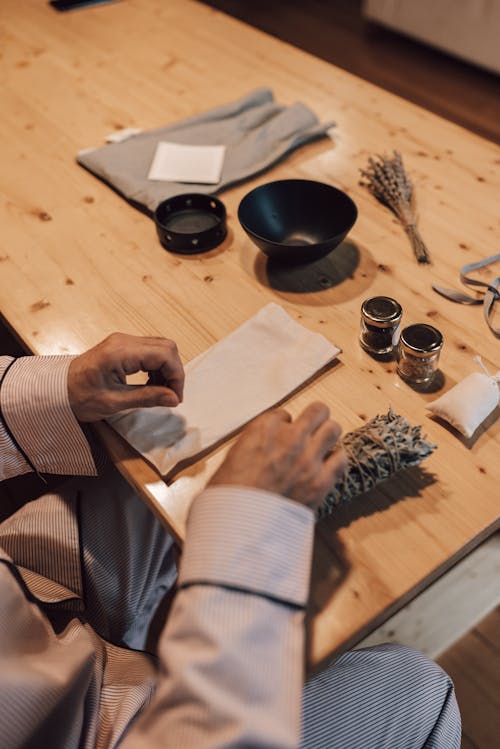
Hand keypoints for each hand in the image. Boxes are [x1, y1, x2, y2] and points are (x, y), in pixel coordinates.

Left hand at [68, 333, 184, 421]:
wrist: (55, 389)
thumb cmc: (78, 397)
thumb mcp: (113, 402)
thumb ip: (146, 398)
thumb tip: (173, 398)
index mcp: (120, 352)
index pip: (164, 355)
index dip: (176, 376)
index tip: (175, 398)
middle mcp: (124, 341)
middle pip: (166, 347)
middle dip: (174, 371)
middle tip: (171, 396)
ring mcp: (123, 341)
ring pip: (160, 347)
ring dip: (166, 369)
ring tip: (161, 392)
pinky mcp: (122, 346)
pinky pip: (150, 350)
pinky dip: (157, 366)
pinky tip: (151, 384)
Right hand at [209, 402, 346, 510]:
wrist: (241, 524)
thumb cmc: (229, 494)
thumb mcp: (233, 457)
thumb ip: (255, 445)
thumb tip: (267, 447)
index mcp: (263, 429)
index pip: (284, 414)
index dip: (285, 425)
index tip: (282, 436)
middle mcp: (290, 438)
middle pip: (318, 411)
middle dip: (315, 419)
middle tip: (311, 431)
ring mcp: (308, 458)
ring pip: (334, 429)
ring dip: (328, 437)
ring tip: (322, 448)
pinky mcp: (321, 481)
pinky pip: (341, 459)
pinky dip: (335, 460)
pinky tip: (327, 467)